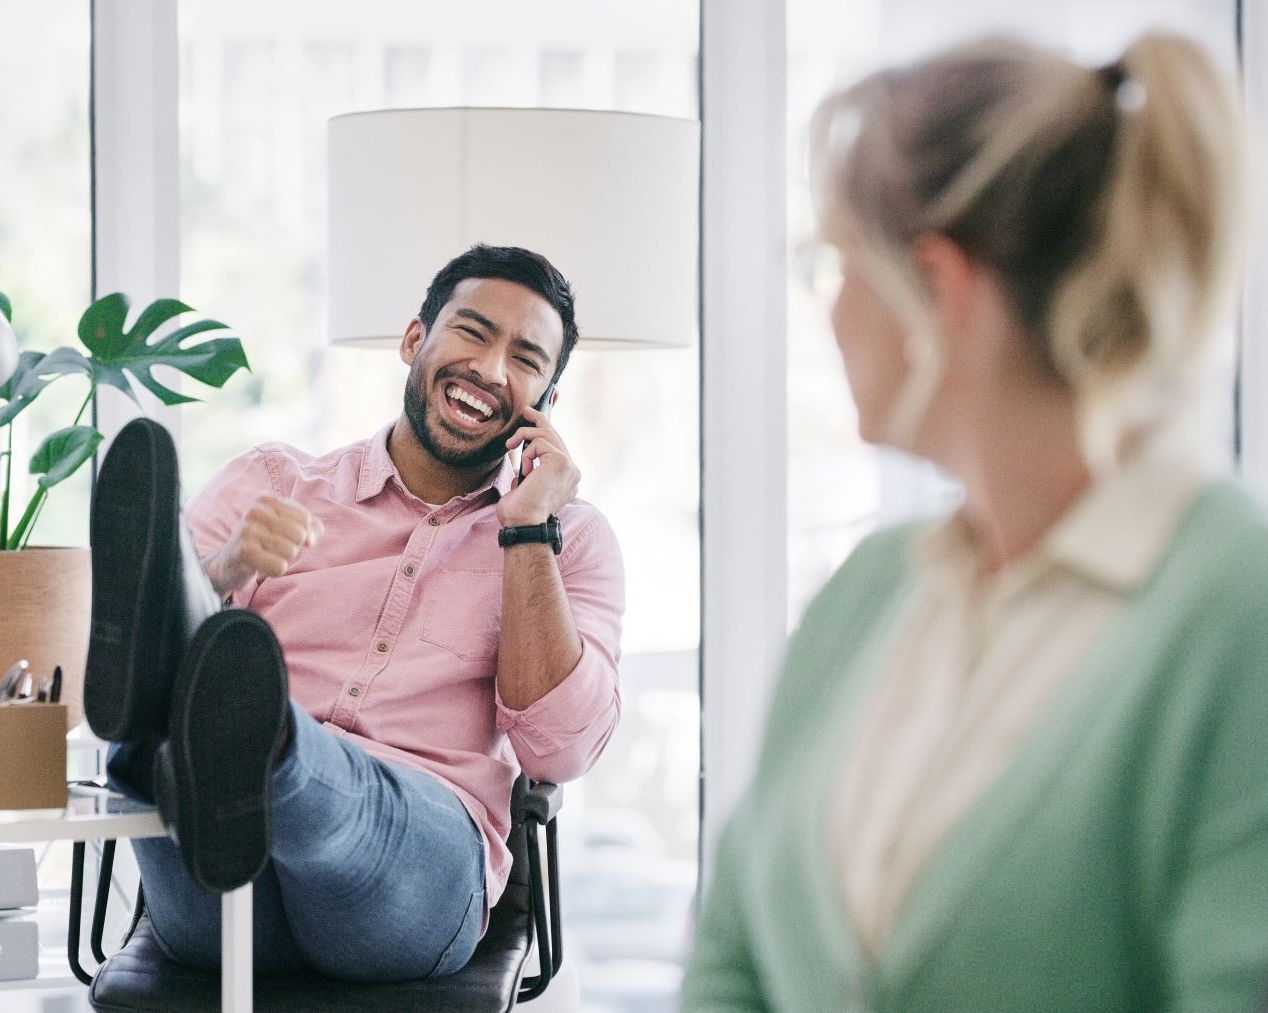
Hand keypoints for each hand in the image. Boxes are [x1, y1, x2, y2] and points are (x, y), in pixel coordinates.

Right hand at [202, 496, 323, 596]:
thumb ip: (312, 528)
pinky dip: (275, 570)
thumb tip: (310, 540)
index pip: (305, 519)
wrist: (229, 563)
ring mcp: (247, 530)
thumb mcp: (290, 527)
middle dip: (292, 546)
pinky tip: (260, 565)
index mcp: (266, 499)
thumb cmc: (266, 542)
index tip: (280, 535)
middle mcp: (255, 510)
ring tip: (265, 555)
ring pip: (291, 551)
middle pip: (300, 535)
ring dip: (282, 559)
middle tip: (271, 548)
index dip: (301, 533)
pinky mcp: (244, 552)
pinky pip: (280, 566)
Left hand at [498, 406, 579, 526]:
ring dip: (524, 437)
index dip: (547, 430)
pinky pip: (539, 442)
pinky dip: (526, 453)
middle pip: (556, 436)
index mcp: (566, 479)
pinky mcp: (561, 462)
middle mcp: (572, 472)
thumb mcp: (524, 490)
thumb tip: (522, 470)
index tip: (534, 417)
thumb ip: (528, 477)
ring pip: (547, 434)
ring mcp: (569, 466)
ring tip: (511, 447)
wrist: (525, 524)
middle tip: (526, 410)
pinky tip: (525, 469)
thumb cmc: (520, 514)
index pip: (558, 448)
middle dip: (540, 419)